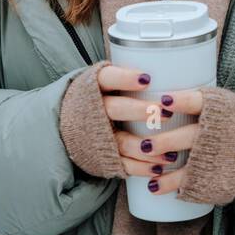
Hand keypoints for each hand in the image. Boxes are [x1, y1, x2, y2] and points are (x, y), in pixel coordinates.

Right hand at [95, 60, 204, 194]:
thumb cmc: (95, 99)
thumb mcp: (100, 84)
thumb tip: (168, 66)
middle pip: (116, 109)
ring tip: (171, 151)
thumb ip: (125, 78)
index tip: (147, 79)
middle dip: (140, 112)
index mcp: (93, 87)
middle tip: (165, 113)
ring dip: (147, 147)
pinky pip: (122, 164)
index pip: (107, 78)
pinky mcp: (101, 156)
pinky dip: (141, 167)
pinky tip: (159, 168)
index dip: (125, 79)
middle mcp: (93, 111)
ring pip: (121, 141)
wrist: (63, 126)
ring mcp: (97, 135)